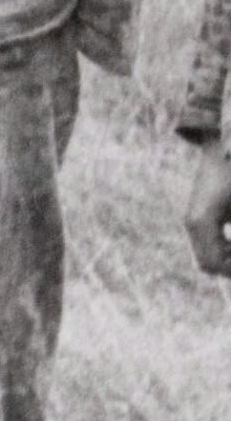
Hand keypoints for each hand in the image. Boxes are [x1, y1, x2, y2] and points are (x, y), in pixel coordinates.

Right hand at [183, 140, 230, 277]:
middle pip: (207, 263)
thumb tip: (229, 255)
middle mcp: (192, 223)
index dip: (230, 271)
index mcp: (201, 222)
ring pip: (207, 255)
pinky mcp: (199, 216)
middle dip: (228, 266)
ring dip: (227, 257)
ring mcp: (193, 219)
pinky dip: (224, 247)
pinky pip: (208, 243)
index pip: (211, 264)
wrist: (222, 150)